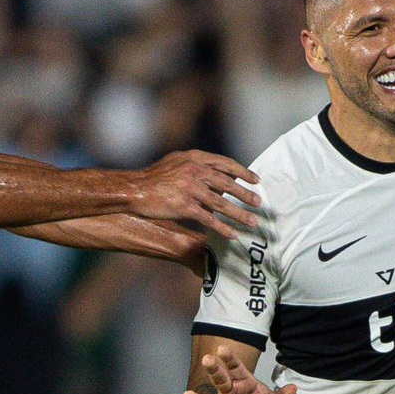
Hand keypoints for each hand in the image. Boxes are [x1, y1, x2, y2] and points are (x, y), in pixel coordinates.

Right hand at [130, 150, 259, 240]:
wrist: (135, 190)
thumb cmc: (155, 178)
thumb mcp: (176, 162)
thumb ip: (196, 164)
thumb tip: (217, 173)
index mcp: (194, 158)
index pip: (225, 163)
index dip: (243, 172)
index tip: (256, 180)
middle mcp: (194, 171)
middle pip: (227, 183)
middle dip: (245, 194)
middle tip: (259, 203)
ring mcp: (190, 189)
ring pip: (221, 203)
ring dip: (239, 214)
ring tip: (252, 222)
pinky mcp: (184, 206)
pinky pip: (208, 219)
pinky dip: (221, 228)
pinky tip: (232, 235)